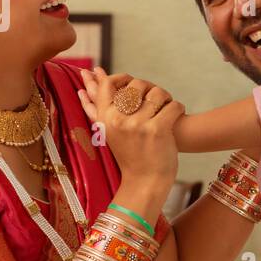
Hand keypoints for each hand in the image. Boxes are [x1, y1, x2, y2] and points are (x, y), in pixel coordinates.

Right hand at [77, 68, 182, 188]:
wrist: (145, 182)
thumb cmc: (129, 155)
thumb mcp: (107, 131)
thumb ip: (94, 107)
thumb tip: (83, 85)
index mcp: (105, 118)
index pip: (109, 84)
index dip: (122, 78)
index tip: (132, 84)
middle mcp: (118, 120)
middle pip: (138, 84)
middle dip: (150, 89)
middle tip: (155, 99)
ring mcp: (138, 125)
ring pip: (158, 93)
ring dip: (166, 98)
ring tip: (166, 107)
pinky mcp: (157, 130)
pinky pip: (173, 105)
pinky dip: (178, 108)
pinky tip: (175, 114)